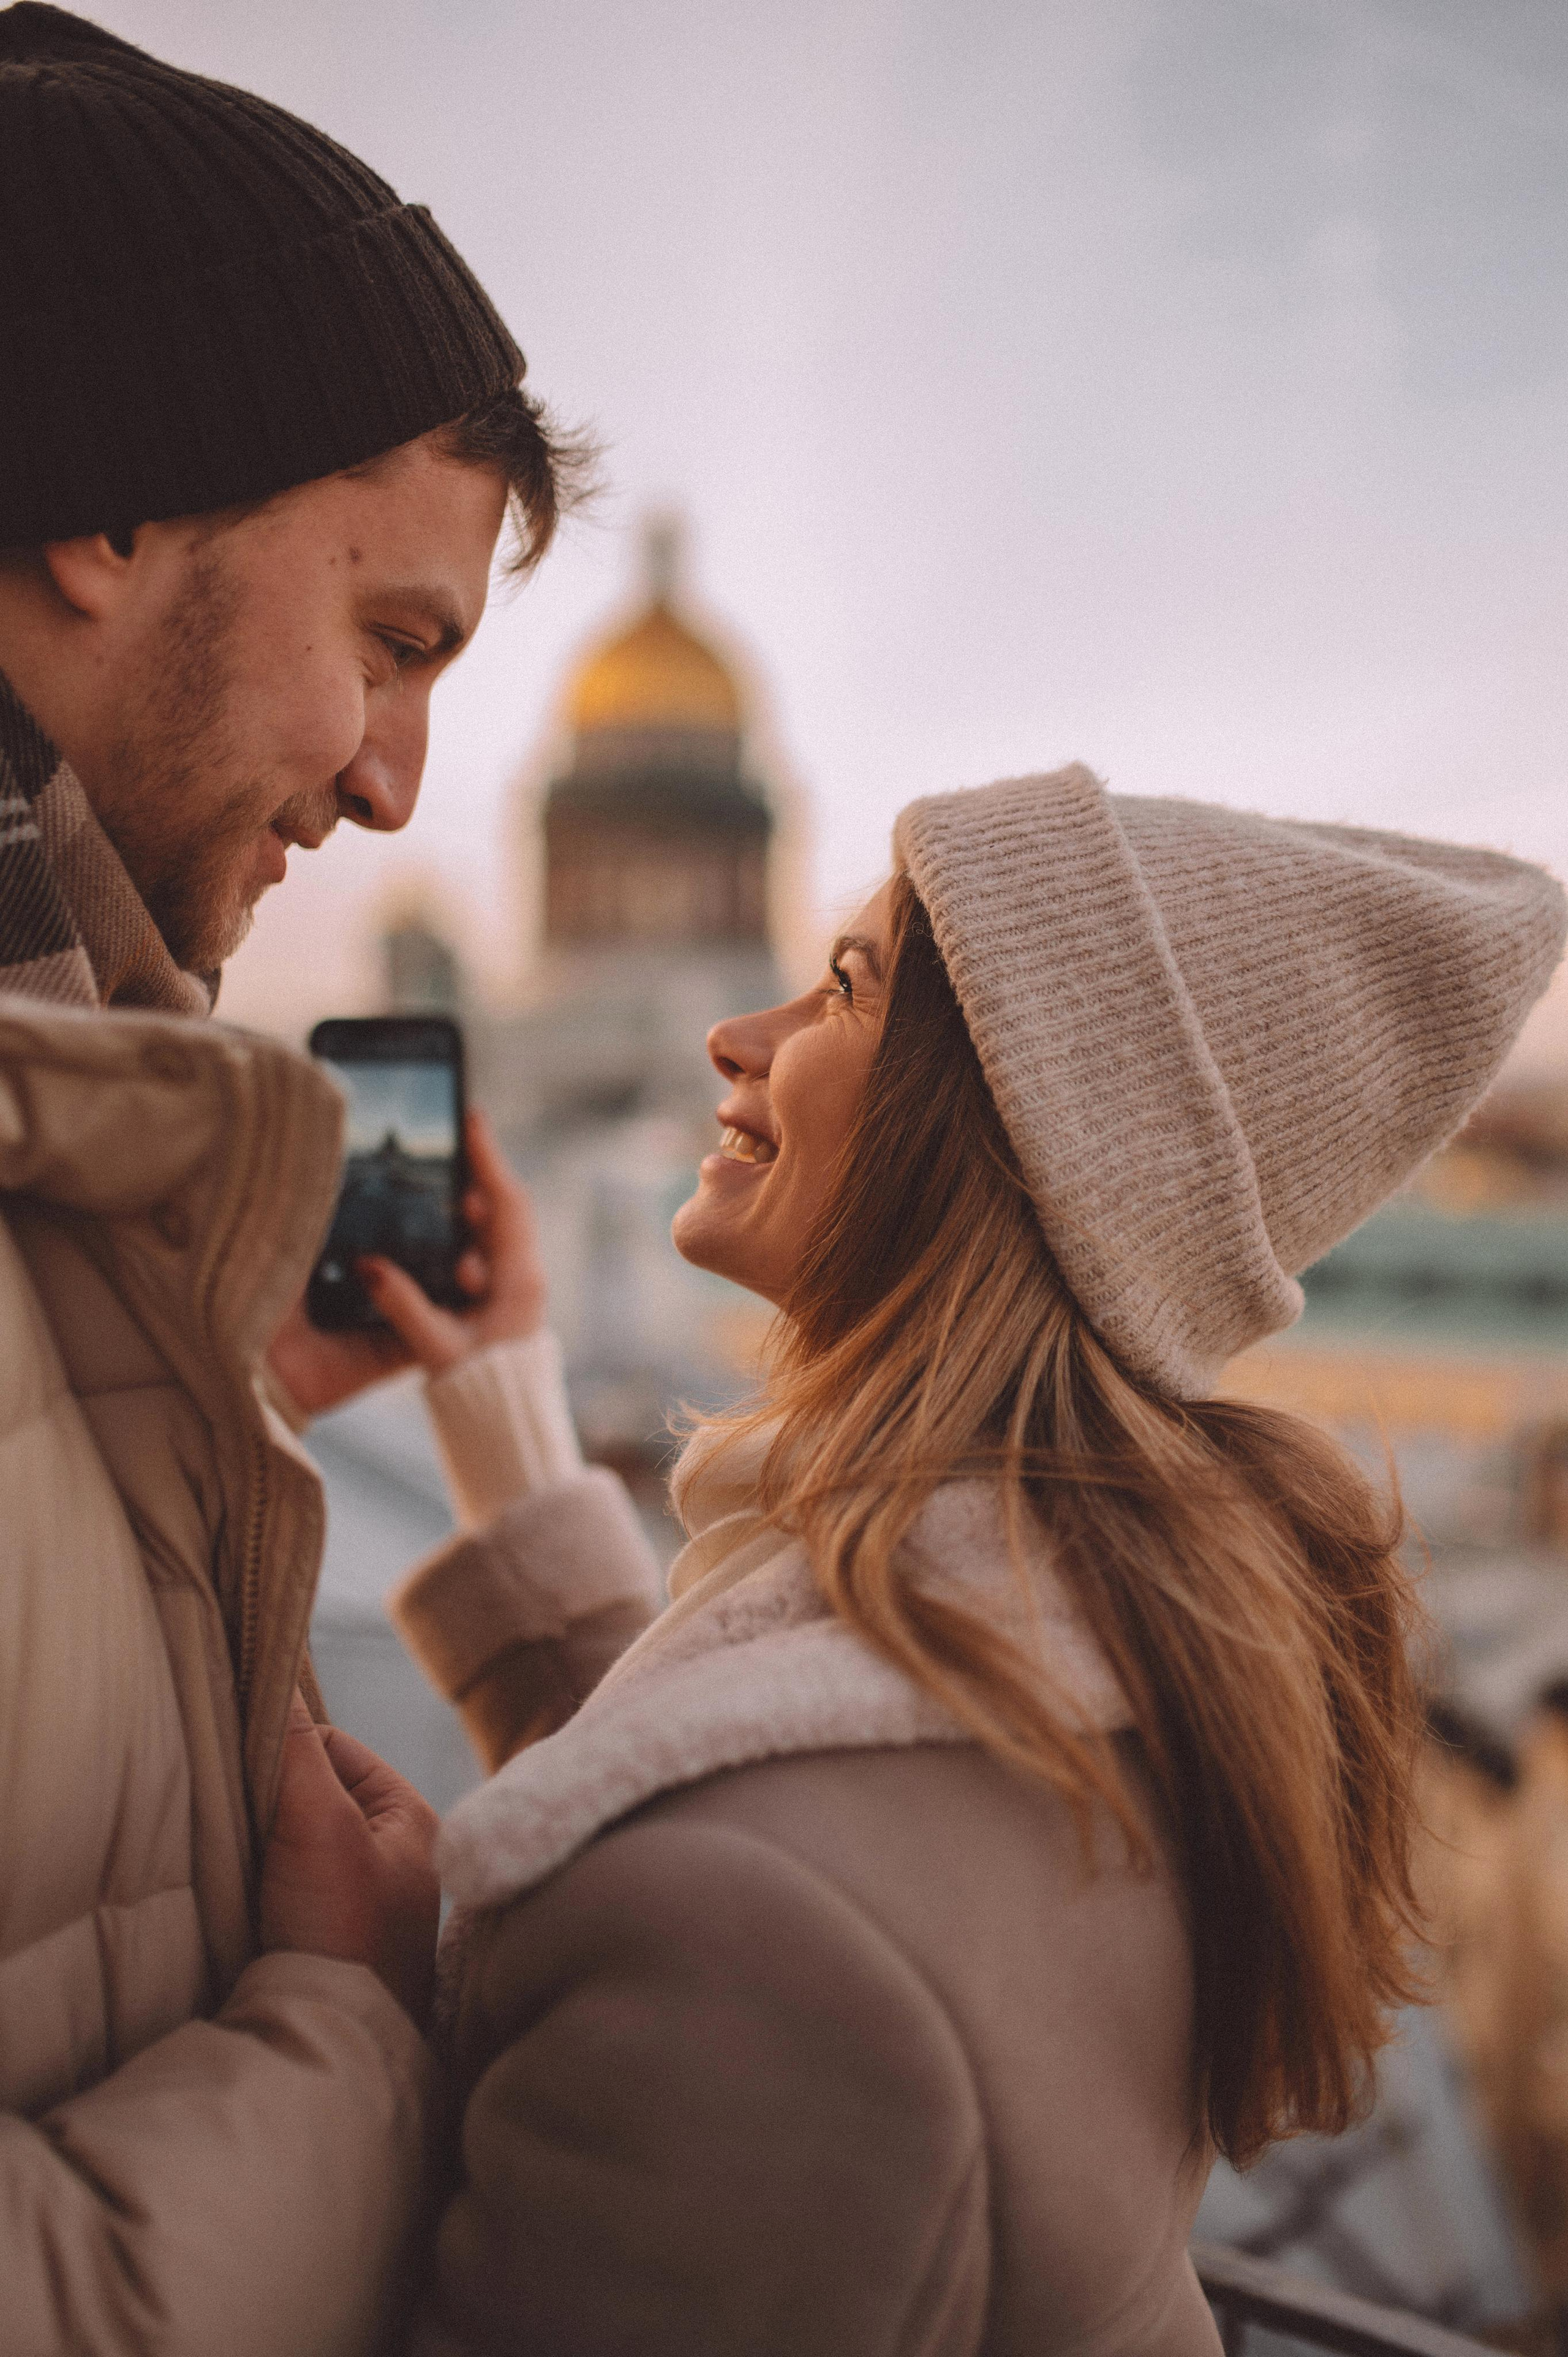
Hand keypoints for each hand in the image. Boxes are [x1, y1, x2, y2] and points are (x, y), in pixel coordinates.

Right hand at [260, 1695, 440, 2028]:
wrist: (334, 2044)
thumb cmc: (345, 1934)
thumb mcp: (322, 1826)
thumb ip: (296, 1751)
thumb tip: (274, 1680)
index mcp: (406, 1818)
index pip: (330, 1746)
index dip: (282, 1749)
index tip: (241, 1768)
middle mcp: (386, 1855)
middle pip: (306, 1794)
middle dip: (265, 1800)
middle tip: (230, 1816)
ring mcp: (353, 1901)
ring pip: (285, 1841)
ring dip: (254, 1845)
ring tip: (230, 1859)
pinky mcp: (318, 1940)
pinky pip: (274, 1886)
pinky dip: (249, 1885)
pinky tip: (231, 1896)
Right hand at [267, 1108, 547, 1415]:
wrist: (505, 1424)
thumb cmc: (477, 1389)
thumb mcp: (436, 1348)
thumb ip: (403, 1307)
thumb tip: (369, 1265)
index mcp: (520, 1280)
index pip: (507, 1203)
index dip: (488, 1160)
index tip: (472, 1119)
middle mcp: (524, 1275)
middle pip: (501, 1207)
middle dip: (474, 1174)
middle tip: (447, 1142)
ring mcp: (517, 1284)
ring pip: (493, 1227)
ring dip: (466, 1206)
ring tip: (440, 1178)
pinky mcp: (503, 1296)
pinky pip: (485, 1248)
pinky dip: (463, 1232)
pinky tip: (438, 1223)